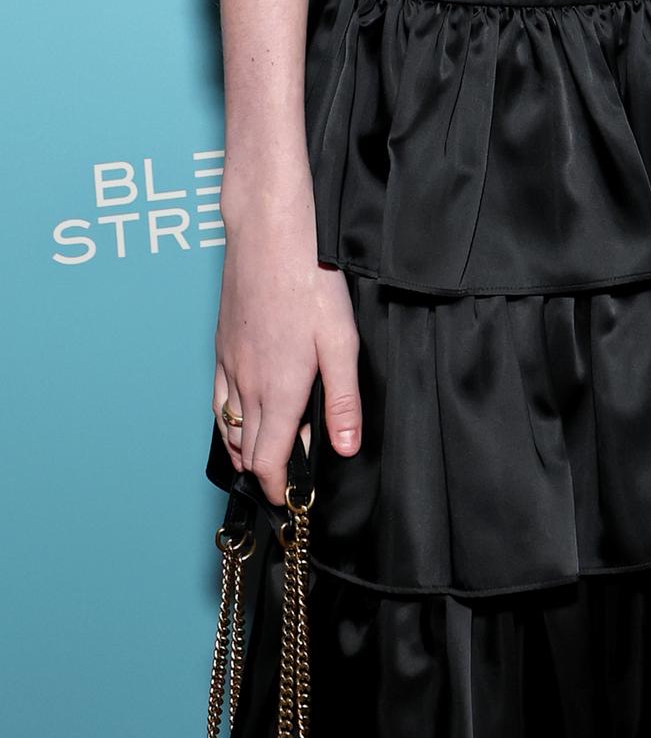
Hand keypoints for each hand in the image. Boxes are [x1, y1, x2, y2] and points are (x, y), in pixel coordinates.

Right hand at [213, 176, 360, 503]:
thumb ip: (342, 400)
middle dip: (266, 470)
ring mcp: (229, 365)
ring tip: (270, 452)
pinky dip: (230, 418)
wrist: (268, 236)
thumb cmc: (310, 281)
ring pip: (229, 426)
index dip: (277, 489)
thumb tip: (345, 448)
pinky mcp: (221, 346)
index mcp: (280, 389)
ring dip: (247, 447)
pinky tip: (246, 410)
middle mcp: (248, 384)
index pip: (268, 462)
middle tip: (290, 476)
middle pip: (248, 449)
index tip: (291, 501)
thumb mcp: (341, 342)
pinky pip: (219, 398)